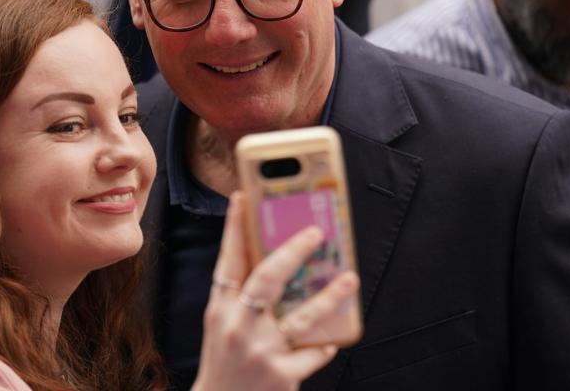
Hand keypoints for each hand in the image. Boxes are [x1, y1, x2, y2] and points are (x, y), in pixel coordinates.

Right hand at [191, 193, 360, 390]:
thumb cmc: (225, 360)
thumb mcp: (221, 325)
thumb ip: (241, 296)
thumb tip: (275, 259)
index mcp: (220, 309)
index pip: (227, 261)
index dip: (234, 228)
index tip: (243, 197)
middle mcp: (239, 326)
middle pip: (267, 278)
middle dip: (293, 251)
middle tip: (315, 232)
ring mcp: (261, 351)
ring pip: (301, 317)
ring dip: (330, 296)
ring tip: (350, 279)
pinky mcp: (282, 375)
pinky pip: (313, 353)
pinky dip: (323, 345)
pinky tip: (330, 339)